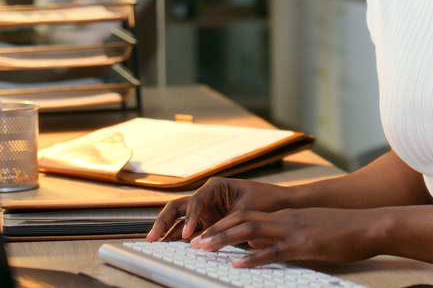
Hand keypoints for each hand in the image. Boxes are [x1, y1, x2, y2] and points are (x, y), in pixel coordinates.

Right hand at [146, 178, 290, 242]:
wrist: (280, 203)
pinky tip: (170, 245)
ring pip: (180, 218)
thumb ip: (225, 224)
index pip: (195, 201)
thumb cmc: (265, 201)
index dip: (189, 218)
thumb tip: (208, 239)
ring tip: (155, 242)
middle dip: (163, 221)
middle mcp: (206, 196)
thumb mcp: (245, 211)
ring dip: (168, 230)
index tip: (187, 234)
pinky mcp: (208, 221)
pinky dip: (180, 237)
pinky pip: (190, 229)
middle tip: (152, 237)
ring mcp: (205, 209)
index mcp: (214, 186)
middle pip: (178, 207)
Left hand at [191, 207, 384, 267]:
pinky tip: (237, 264)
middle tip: (194, 241)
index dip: (223, 225)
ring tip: (205, 248)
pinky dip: (252, 258)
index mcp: (285, 217)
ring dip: (224, 239)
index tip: (205, 234)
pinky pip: (273, 251)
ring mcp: (292, 231)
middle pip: (241, 221)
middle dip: (215, 231)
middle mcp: (284, 221)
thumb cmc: (342, 231)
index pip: (246, 217)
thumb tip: (258, 246)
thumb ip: (282, 237)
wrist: (368, 225)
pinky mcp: (303, 245)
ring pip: (250, 231)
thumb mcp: (307, 231)